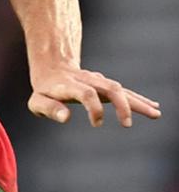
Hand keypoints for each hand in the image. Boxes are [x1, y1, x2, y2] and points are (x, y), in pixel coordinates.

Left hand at [29, 66, 160, 126]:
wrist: (53, 67)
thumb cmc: (44, 90)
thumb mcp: (37, 101)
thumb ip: (49, 109)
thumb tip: (66, 117)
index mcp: (70, 85)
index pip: (86, 93)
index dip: (94, 108)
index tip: (97, 124)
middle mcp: (88, 81)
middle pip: (110, 88)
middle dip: (122, 105)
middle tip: (127, 124)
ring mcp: (99, 81)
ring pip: (120, 89)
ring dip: (137, 102)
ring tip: (155, 113)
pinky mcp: (106, 85)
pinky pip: (124, 92)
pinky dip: (139, 99)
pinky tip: (153, 107)